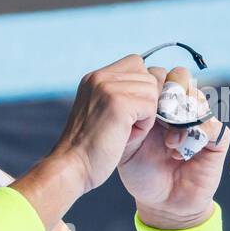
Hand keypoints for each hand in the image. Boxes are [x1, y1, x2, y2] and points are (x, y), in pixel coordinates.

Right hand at [49, 55, 159, 195]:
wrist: (71, 167)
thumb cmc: (90, 148)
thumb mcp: (103, 112)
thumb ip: (122, 94)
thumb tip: (157, 82)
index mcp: (95, 77)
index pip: (137, 63)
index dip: (143, 87)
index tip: (132, 111)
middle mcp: (100, 76)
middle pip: (149, 76)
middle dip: (147, 102)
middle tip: (128, 125)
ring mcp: (108, 87)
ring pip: (153, 90)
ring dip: (147, 114)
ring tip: (126, 130)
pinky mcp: (118, 103)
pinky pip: (152, 106)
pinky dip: (145, 124)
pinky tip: (127, 135)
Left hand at [119, 66, 229, 228]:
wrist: (160, 201)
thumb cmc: (142, 172)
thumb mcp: (127, 143)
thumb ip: (129, 118)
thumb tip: (135, 95)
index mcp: (157, 103)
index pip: (159, 74)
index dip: (150, 84)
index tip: (140, 106)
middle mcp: (180, 107)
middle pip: (181, 76)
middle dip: (168, 91)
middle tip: (158, 114)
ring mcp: (199, 120)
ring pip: (197, 96)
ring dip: (181, 117)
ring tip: (169, 141)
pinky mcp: (216, 139)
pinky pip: (211, 124)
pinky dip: (195, 135)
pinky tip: (180, 151)